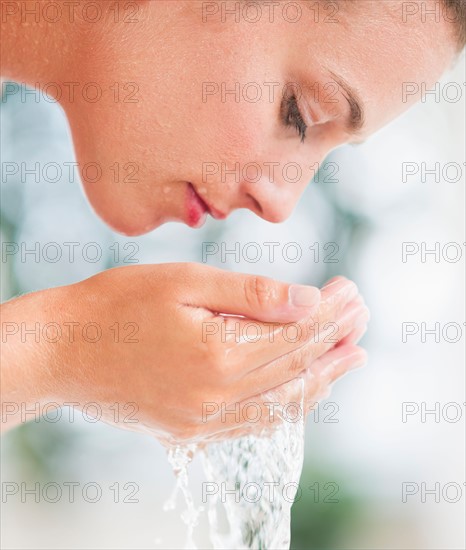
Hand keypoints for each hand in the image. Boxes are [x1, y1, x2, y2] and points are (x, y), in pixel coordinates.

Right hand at [1, 264, 367, 443]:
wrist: (63, 351)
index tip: (351, 292)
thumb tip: (308, 300)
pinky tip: (302, 390)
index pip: (294, 335)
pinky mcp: (190, 430)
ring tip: (351, 356)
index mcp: (217, 355)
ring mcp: (203, 421)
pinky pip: (253, 424)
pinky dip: (286, 405)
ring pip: (282, 404)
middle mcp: (216, 398)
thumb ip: (250, 294)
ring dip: (320, 377)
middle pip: (295, 369)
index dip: (328, 314)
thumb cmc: (116, 305)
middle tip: (361, 318)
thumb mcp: (184, 283)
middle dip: (333, 341)